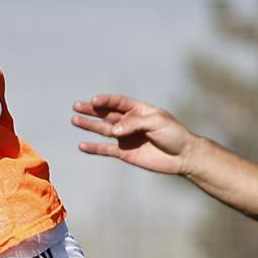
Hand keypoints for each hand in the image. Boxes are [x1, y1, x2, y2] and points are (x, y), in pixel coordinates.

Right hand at [71, 93, 194, 175]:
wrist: (183, 156)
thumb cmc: (173, 134)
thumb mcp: (157, 123)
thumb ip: (134, 124)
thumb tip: (114, 130)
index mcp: (138, 110)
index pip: (117, 102)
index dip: (105, 101)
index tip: (94, 101)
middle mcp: (129, 122)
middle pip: (106, 114)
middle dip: (92, 110)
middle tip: (76, 106)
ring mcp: (126, 137)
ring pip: (103, 130)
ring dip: (89, 125)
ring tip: (74, 120)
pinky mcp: (125, 153)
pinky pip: (106, 149)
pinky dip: (94, 148)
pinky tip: (82, 145)